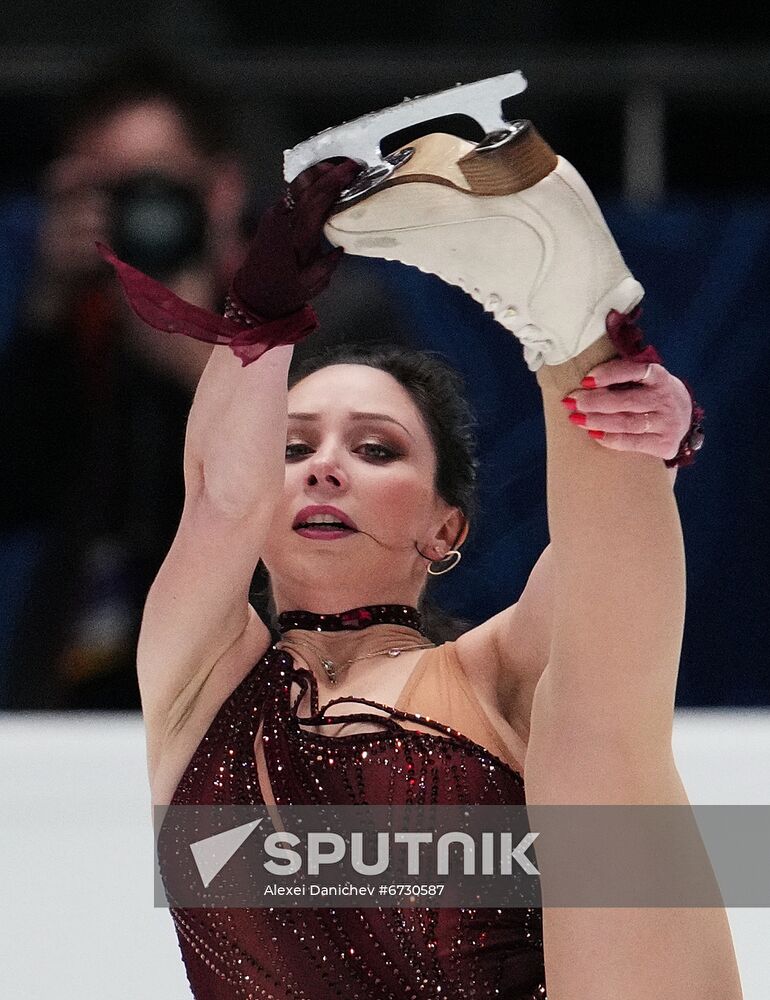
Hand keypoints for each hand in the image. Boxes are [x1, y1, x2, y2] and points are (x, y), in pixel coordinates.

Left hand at [230, 159, 361, 319]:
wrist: (254, 293)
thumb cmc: (285, 292)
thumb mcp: (311, 285)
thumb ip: (327, 265)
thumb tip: (341, 248)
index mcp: (294, 237)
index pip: (316, 200)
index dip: (334, 182)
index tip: (351, 171)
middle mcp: (282, 221)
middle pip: (306, 186)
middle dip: (329, 172)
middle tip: (351, 164)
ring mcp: (274, 215)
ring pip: (296, 185)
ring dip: (318, 173)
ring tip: (338, 167)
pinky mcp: (271, 215)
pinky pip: (292, 192)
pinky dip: (308, 183)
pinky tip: (321, 181)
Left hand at [561, 359, 692, 460]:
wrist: (685, 419)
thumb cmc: (653, 394)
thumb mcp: (647, 378)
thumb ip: (623, 375)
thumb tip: (583, 379)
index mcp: (659, 376)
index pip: (633, 371)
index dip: (609, 374)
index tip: (586, 380)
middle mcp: (665, 398)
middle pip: (626, 401)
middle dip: (594, 402)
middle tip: (571, 402)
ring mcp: (667, 422)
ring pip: (627, 423)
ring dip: (598, 421)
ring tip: (576, 419)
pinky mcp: (665, 444)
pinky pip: (632, 443)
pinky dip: (610, 439)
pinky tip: (594, 434)